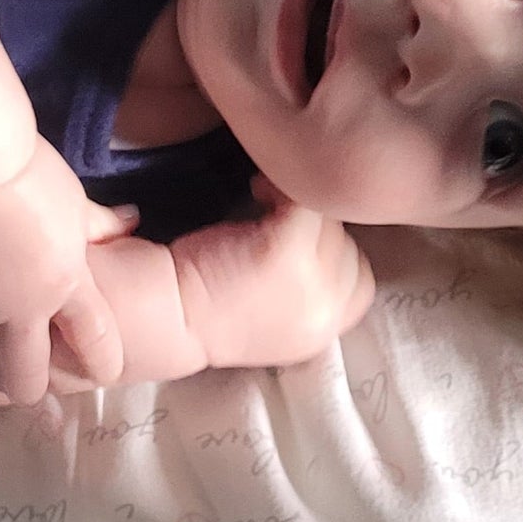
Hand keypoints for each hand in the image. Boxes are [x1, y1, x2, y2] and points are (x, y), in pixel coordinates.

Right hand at [0, 138, 127, 404]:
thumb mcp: (74, 199)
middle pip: (26, 375)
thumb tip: (132, 220)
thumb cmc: (28, 171)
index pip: (94, 341)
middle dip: (28, 387)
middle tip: (24, 382)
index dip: (100, 364)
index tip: (101, 374)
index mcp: (66, 283)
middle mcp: (20, 309)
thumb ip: (99, 222)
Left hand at [172, 179, 375, 367]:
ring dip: (299, 204)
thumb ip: (308, 293)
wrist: (161, 318)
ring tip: (264, 202)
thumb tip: (328, 244)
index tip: (299, 241)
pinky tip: (254, 190)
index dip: (333, 253)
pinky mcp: (285, 252)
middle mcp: (325, 316)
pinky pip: (304, 200)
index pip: (361, 282)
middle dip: (317, 228)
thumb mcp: (274, 316)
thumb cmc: (205, 309)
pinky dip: (279, 187)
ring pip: (329, 221)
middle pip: (348, 248)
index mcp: (322, 334)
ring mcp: (310, 283)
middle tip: (276, 218)